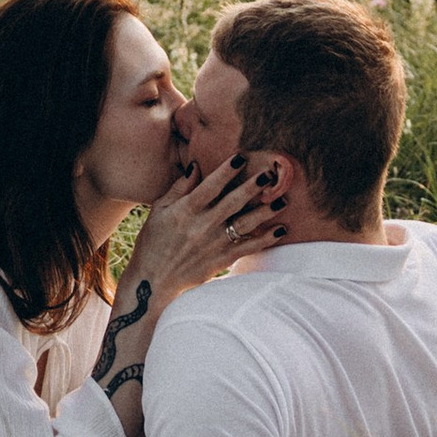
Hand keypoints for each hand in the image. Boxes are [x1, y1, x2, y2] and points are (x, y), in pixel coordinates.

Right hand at [118, 149, 285, 310]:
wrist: (153, 279)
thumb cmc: (154, 240)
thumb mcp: (159, 210)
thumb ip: (179, 188)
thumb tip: (196, 166)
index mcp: (185, 211)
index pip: (209, 187)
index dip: (225, 172)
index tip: (241, 157)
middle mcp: (203, 226)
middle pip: (232, 202)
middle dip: (252, 187)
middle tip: (270, 174)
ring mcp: (214, 244)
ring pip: (245, 224)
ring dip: (265, 212)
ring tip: (282, 200)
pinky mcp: (222, 260)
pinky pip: (248, 248)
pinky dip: (266, 239)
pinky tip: (280, 229)